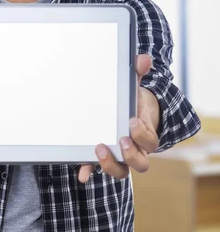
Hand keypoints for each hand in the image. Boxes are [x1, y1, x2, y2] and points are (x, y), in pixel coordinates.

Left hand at [78, 54, 158, 182]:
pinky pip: (96, 169)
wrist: (127, 114)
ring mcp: (119, 157)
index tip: (132, 121)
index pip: (150, 141)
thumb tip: (143, 58)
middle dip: (131, 154)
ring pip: (121, 171)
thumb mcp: (135, 88)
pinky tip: (81, 173)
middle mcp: (135, 150)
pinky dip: (89, 171)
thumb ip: (137, 73)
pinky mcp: (102, 158)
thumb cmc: (132, 103)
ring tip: (99, 149)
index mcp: (146, 134)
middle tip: (120, 139)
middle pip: (140, 163)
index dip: (142, 135)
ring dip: (110, 164)